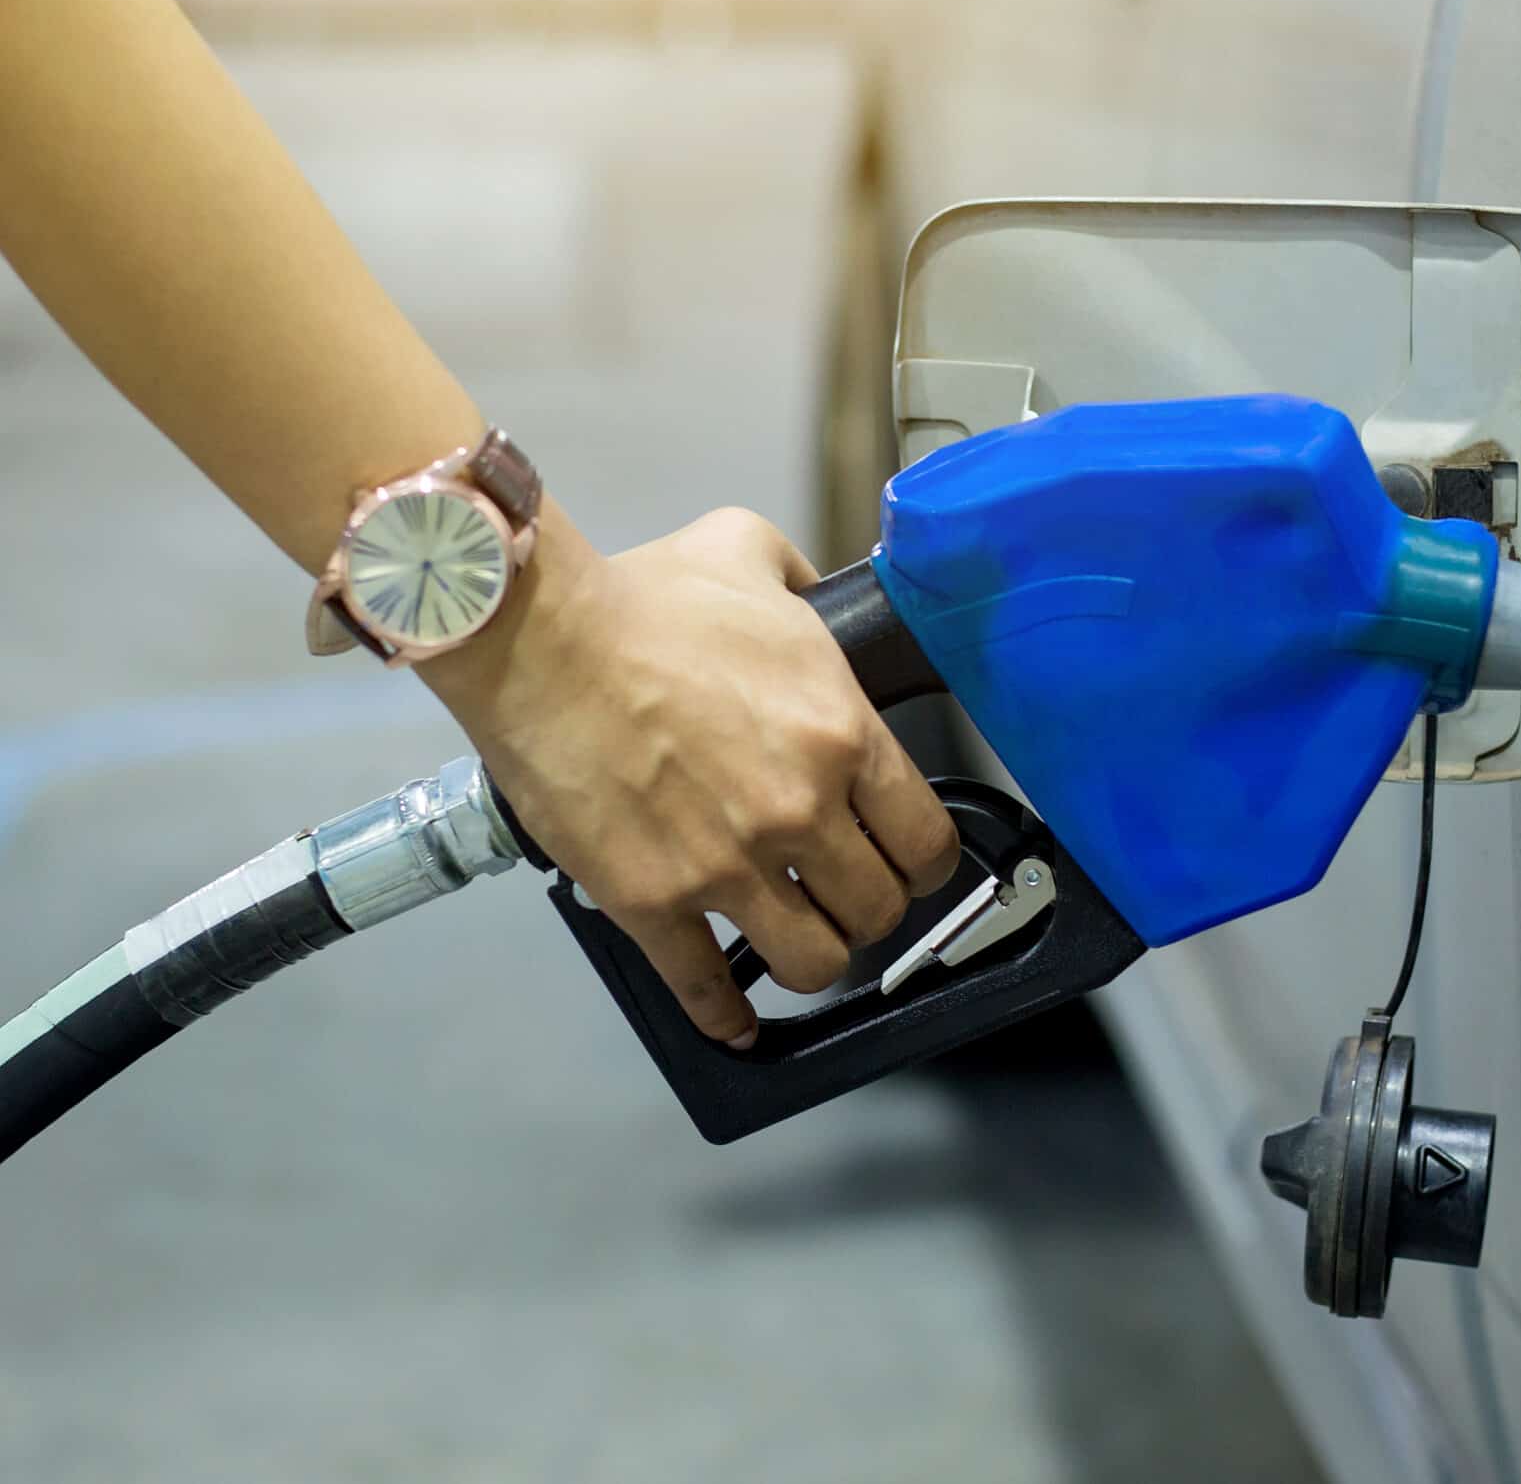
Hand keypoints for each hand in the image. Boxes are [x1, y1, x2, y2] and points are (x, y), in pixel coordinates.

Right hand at [422, 507, 960, 1046]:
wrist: (535, 640)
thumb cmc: (639, 598)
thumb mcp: (747, 554)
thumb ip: (801, 580)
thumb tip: (814, 591)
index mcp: (841, 735)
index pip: (926, 840)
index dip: (922, 862)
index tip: (906, 863)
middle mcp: (799, 810)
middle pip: (877, 909)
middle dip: (868, 909)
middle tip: (845, 898)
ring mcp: (727, 865)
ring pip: (813, 962)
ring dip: (812, 959)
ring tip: (798, 942)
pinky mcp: (654, 901)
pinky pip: (706, 988)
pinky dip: (723, 1017)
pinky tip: (733, 1024)